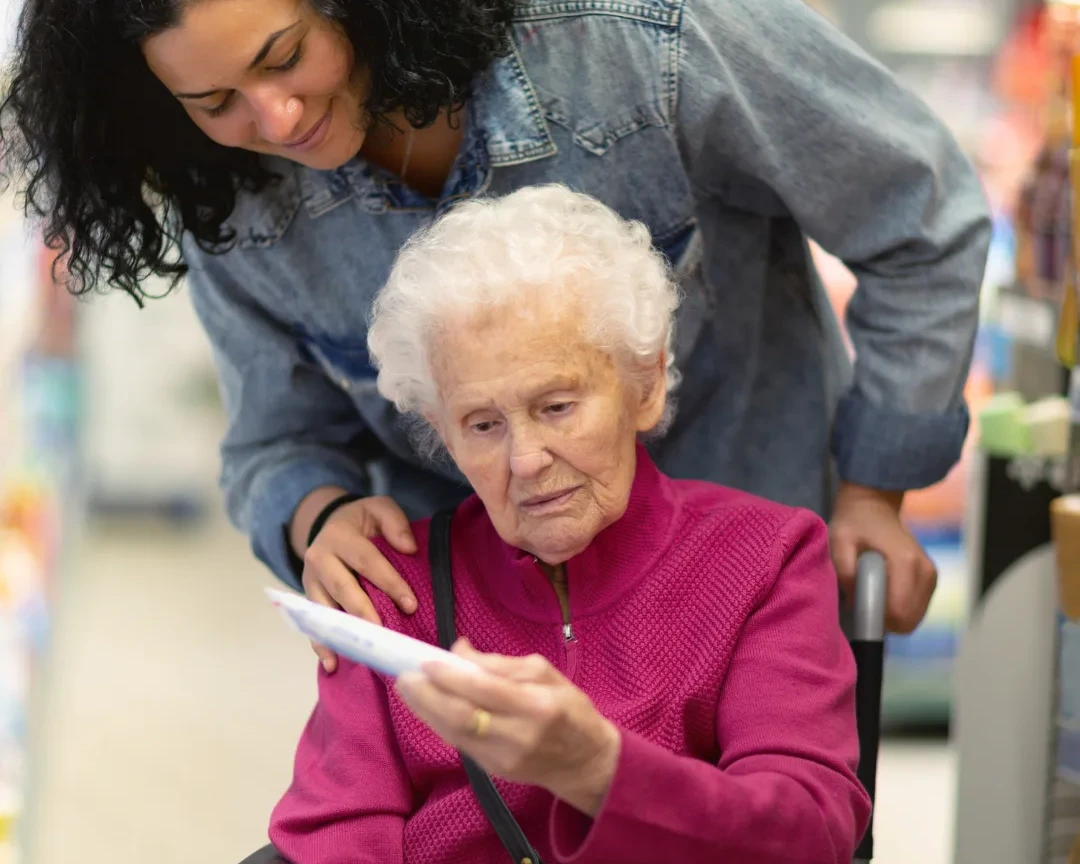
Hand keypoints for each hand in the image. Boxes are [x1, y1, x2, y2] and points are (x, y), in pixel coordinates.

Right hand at [293, 489, 418, 672]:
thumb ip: (394, 523)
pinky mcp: (308, 598)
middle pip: (343, 588)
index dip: (389, 582)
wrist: (329, 524)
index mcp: (338, 535)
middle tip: (384, 632)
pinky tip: (332, 664)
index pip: (367, 561)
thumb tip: (409, 548)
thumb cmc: (361, 521)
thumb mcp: (378, 508)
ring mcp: (310, 581)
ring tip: (359, 653)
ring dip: (343, 632)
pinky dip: (321, 645)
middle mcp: (319, 558)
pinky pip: (313, 624)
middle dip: (365, 611)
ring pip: (326, 609)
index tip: (411, 604)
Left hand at [397, 639, 620, 816]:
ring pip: (453, 733)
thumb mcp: (545, 674)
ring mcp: (503, 757)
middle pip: (461, 716)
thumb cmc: (569, 709)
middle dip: (427, 696)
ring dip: (425, 710)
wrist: (586, 762)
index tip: (426, 660)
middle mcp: (517, 735)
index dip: (450, 676)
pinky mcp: (493, 771)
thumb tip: (459, 650)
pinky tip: (428, 707)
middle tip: (404, 675)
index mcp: (536, 705)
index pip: (484, 690)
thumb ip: (501, 663)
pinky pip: (459, 743)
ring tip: (408, 689)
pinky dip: (439, 723)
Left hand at [829, 482, 936, 633]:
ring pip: (913, 618)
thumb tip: (855, 602)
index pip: (899, 611)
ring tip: (871, 593)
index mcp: (905, 561)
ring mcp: (931, 577)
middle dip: (883, 620)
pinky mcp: (930, 581)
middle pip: (909, 620)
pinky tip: (883, 592)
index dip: (877, 618)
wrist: (873, 509)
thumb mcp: (839, 542)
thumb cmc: (853, 525)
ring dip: (890, 615)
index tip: (858, 608)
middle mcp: (925, 571)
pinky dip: (898, 608)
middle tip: (862, 602)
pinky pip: (915, 609)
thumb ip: (845, 570)